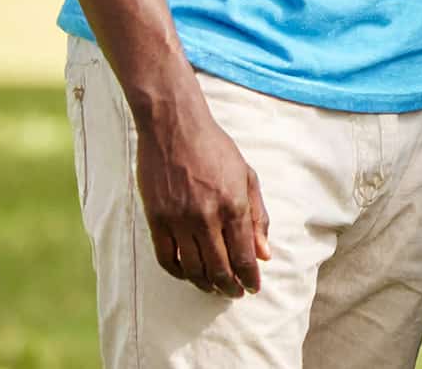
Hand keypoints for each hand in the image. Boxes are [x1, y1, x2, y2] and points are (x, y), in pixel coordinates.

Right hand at [135, 100, 270, 296]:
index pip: (243, 256)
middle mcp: (207, 217)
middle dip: (229, 287)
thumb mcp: (247, 177)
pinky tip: (188, 274)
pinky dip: (178, 273)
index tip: (253, 287)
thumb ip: (257, 216)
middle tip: (235, 294)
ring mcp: (179, 220)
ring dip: (205, 284)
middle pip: (219, 268)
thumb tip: (264, 252)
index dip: (249, 278)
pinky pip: (166, 258)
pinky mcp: (156, 219)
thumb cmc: (216, 149)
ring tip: (214, 288)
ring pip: (192, 268)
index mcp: (234, 205)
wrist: (175, 128)